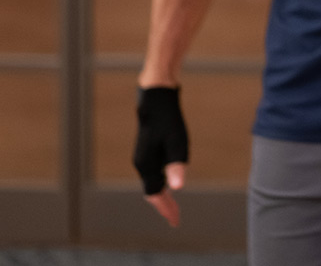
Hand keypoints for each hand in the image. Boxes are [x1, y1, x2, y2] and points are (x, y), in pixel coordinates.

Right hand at [133, 85, 188, 227]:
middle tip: (175, 218)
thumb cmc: (168, 120)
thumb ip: (176, 165)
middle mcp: (142, 163)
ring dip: (162, 195)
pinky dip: (160, 183)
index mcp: (147, 165)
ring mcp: (143, 157)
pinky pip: (152, 173)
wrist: (156, 99)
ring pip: (151, 182)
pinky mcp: (147, 150)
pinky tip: (168, 182)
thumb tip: (178, 187)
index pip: (155, 195)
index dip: (166, 208)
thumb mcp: (177, 143)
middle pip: (152, 192)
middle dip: (163, 205)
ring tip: (172, 206)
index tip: (175, 221)